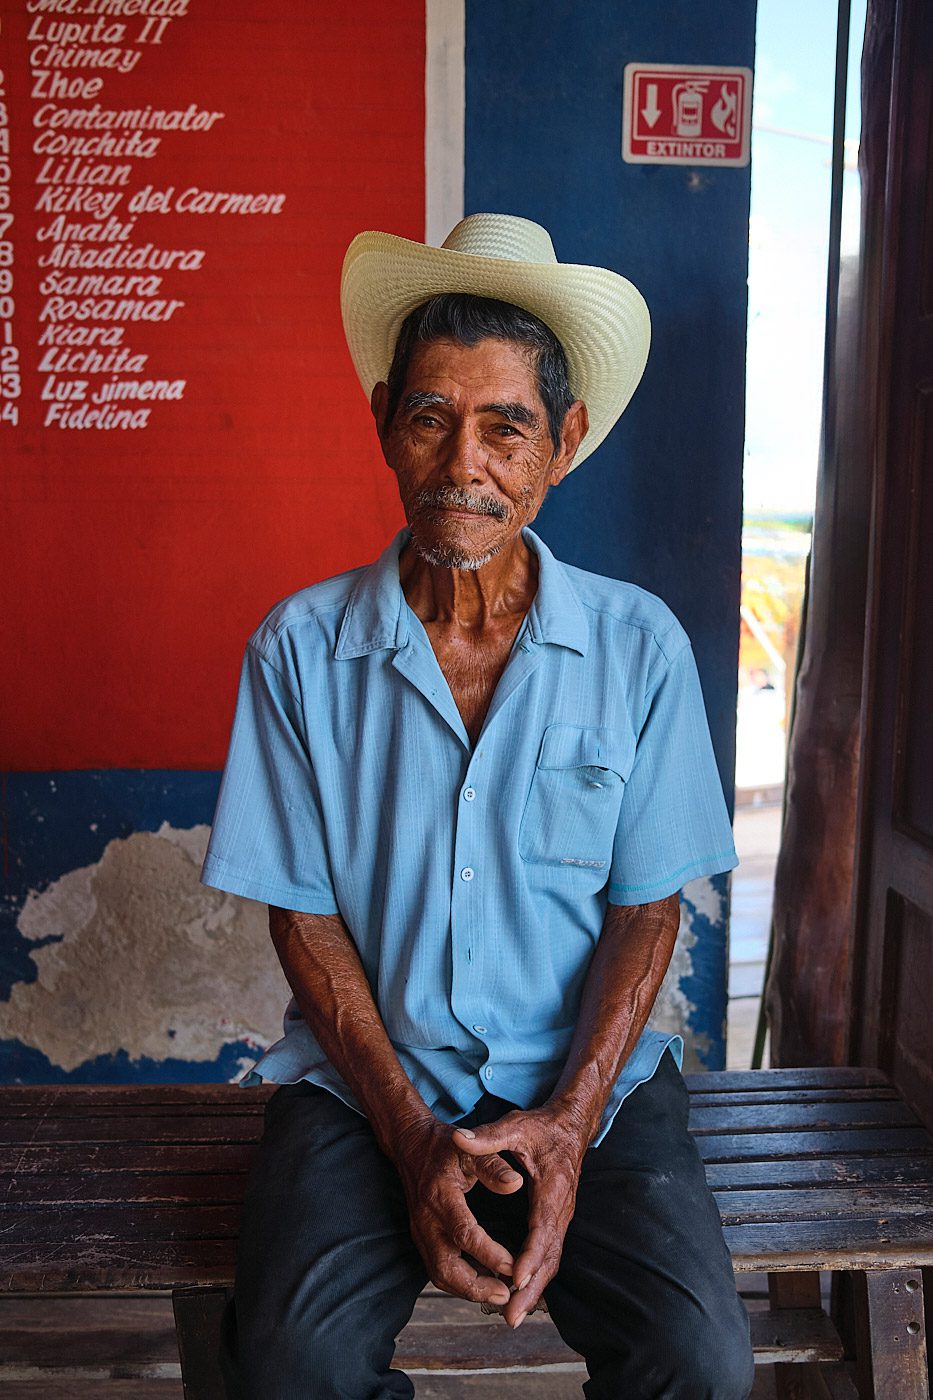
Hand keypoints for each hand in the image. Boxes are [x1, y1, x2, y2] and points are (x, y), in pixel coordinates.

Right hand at [387, 1114, 523, 1307]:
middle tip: (506, 1294)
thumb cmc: (445, 1146)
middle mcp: (426, 1219)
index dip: (488, 1253)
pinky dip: (459, 1282)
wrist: (410, 1144)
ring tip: (498, 1293)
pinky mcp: (421, 1238)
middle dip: (475, 1287)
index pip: (464, 1233)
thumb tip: (516, 1183)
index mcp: (440, 1196)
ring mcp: (420, 1232)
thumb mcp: (471, 1149)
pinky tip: (482, 1282)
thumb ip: (493, 1166)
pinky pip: (437, 1268)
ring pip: (439, 1274)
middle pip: (446, 1267)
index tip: (513, 1266)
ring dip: (467, 1290)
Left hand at [452, 1104, 590, 1326]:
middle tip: (511, 1317)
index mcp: (552, 1189)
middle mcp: (560, 1210)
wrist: (571, 1126)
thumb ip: (488, 1137)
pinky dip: (536, 1277)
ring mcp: (561, 1218)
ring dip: (533, 1291)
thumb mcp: (516, 1126)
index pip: (542, 1229)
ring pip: (550, 1262)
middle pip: (549, 1257)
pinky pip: (548, 1255)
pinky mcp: (555, 1221)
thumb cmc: (542, 1128)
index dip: (529, 1256)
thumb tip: (458, 1139)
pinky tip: (519, 1294)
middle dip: (531, 1289)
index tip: (515, 1278)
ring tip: (512, 1317)